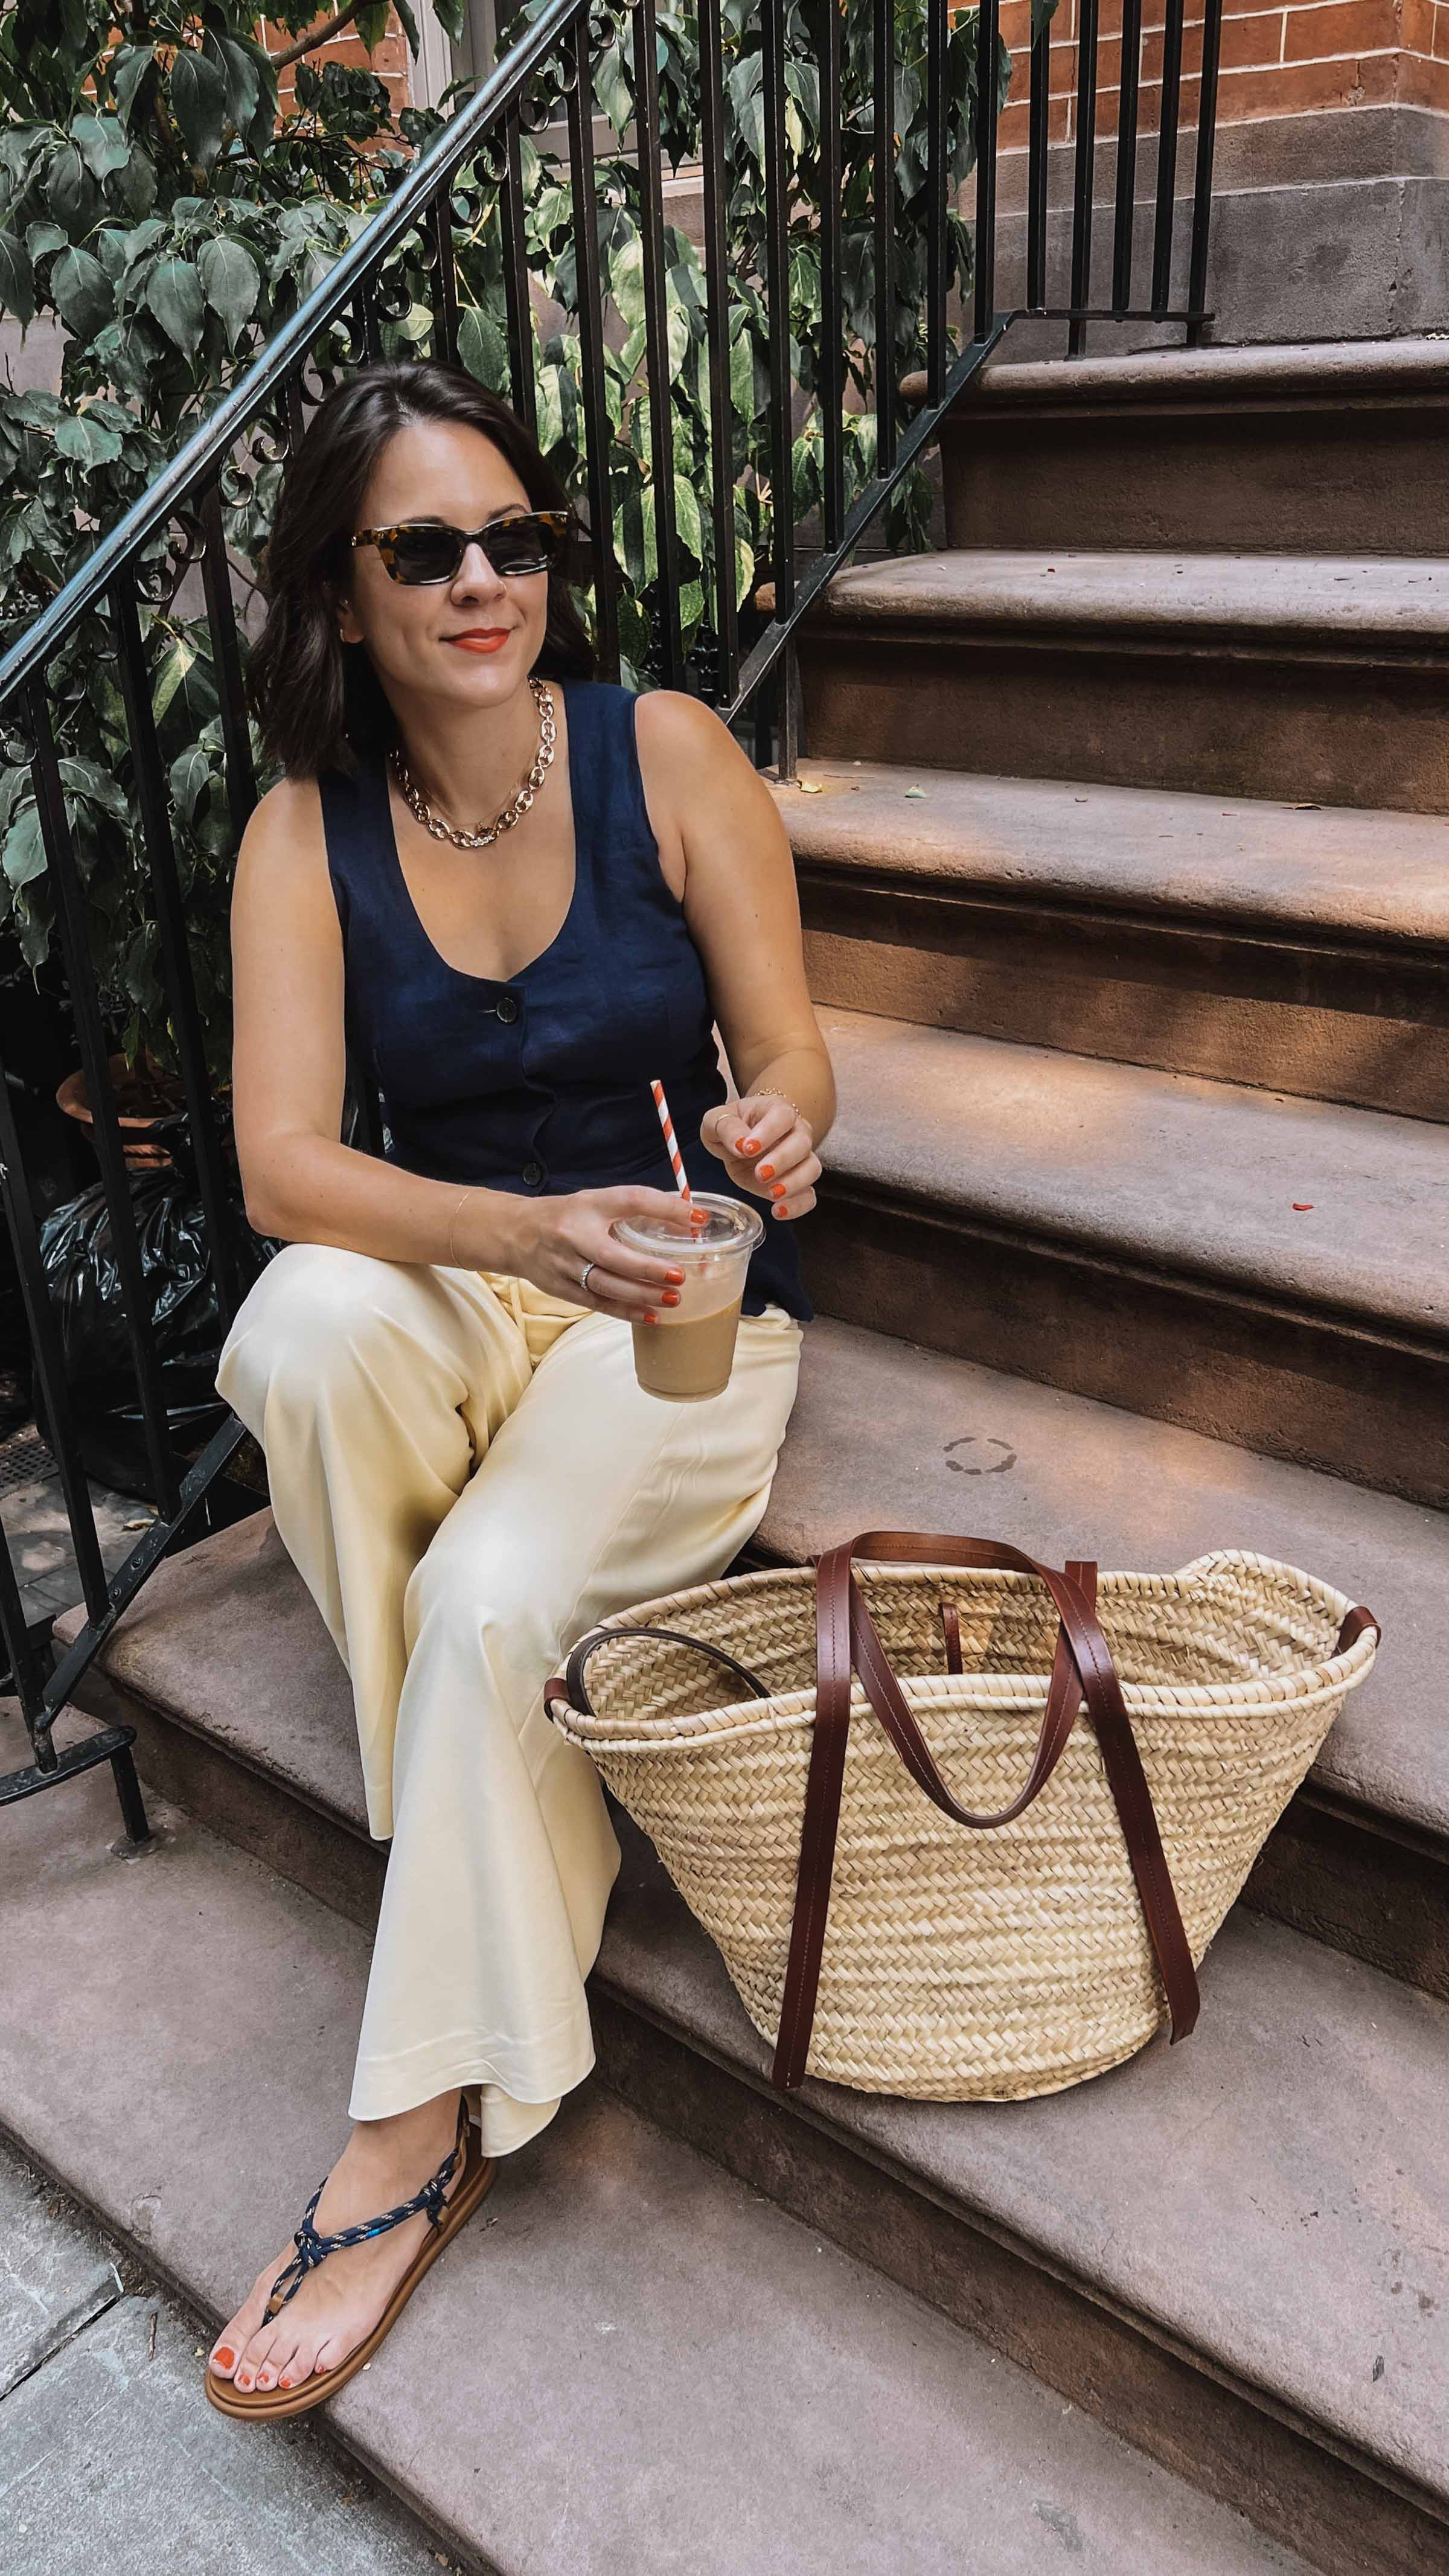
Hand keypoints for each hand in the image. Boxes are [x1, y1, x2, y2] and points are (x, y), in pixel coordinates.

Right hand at [504, 1185, 704, 1320]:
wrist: (514, 1233)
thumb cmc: (566, 1217)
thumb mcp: (596, 1203)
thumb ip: (634, 1210)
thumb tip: (685, 1222)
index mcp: (589, 1204)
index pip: (632, 1200)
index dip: (666, 1208)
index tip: (696, 1218)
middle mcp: (573, 1233)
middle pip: (613, 1255)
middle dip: (648, 1268)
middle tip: (680, 1275)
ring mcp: (564, 1264)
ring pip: (606, 1284)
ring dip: (641, 1294)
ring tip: (672, 1298)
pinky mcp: (560, 1287)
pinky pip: (597, 1302)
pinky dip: (625, 1312)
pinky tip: (651, 1316)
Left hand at [701, 1093, 820, 1221]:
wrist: (741, 1141)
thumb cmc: (732, 1126)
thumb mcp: (717, 1120)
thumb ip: (727, 1128)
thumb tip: (740, 1143)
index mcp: (776, 1110)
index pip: (782, 1115)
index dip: (769, 1132)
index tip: (748, 1148)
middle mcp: (796, 1131)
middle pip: (802, 1142)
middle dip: (782, 1160)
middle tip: (760, 1173)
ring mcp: (801, 1158)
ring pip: (812, 1168)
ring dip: (794, 1183)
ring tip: (772, 1194)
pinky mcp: (798, 1183)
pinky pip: (809, 1195)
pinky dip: (798, 1205)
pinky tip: (779, 1211)